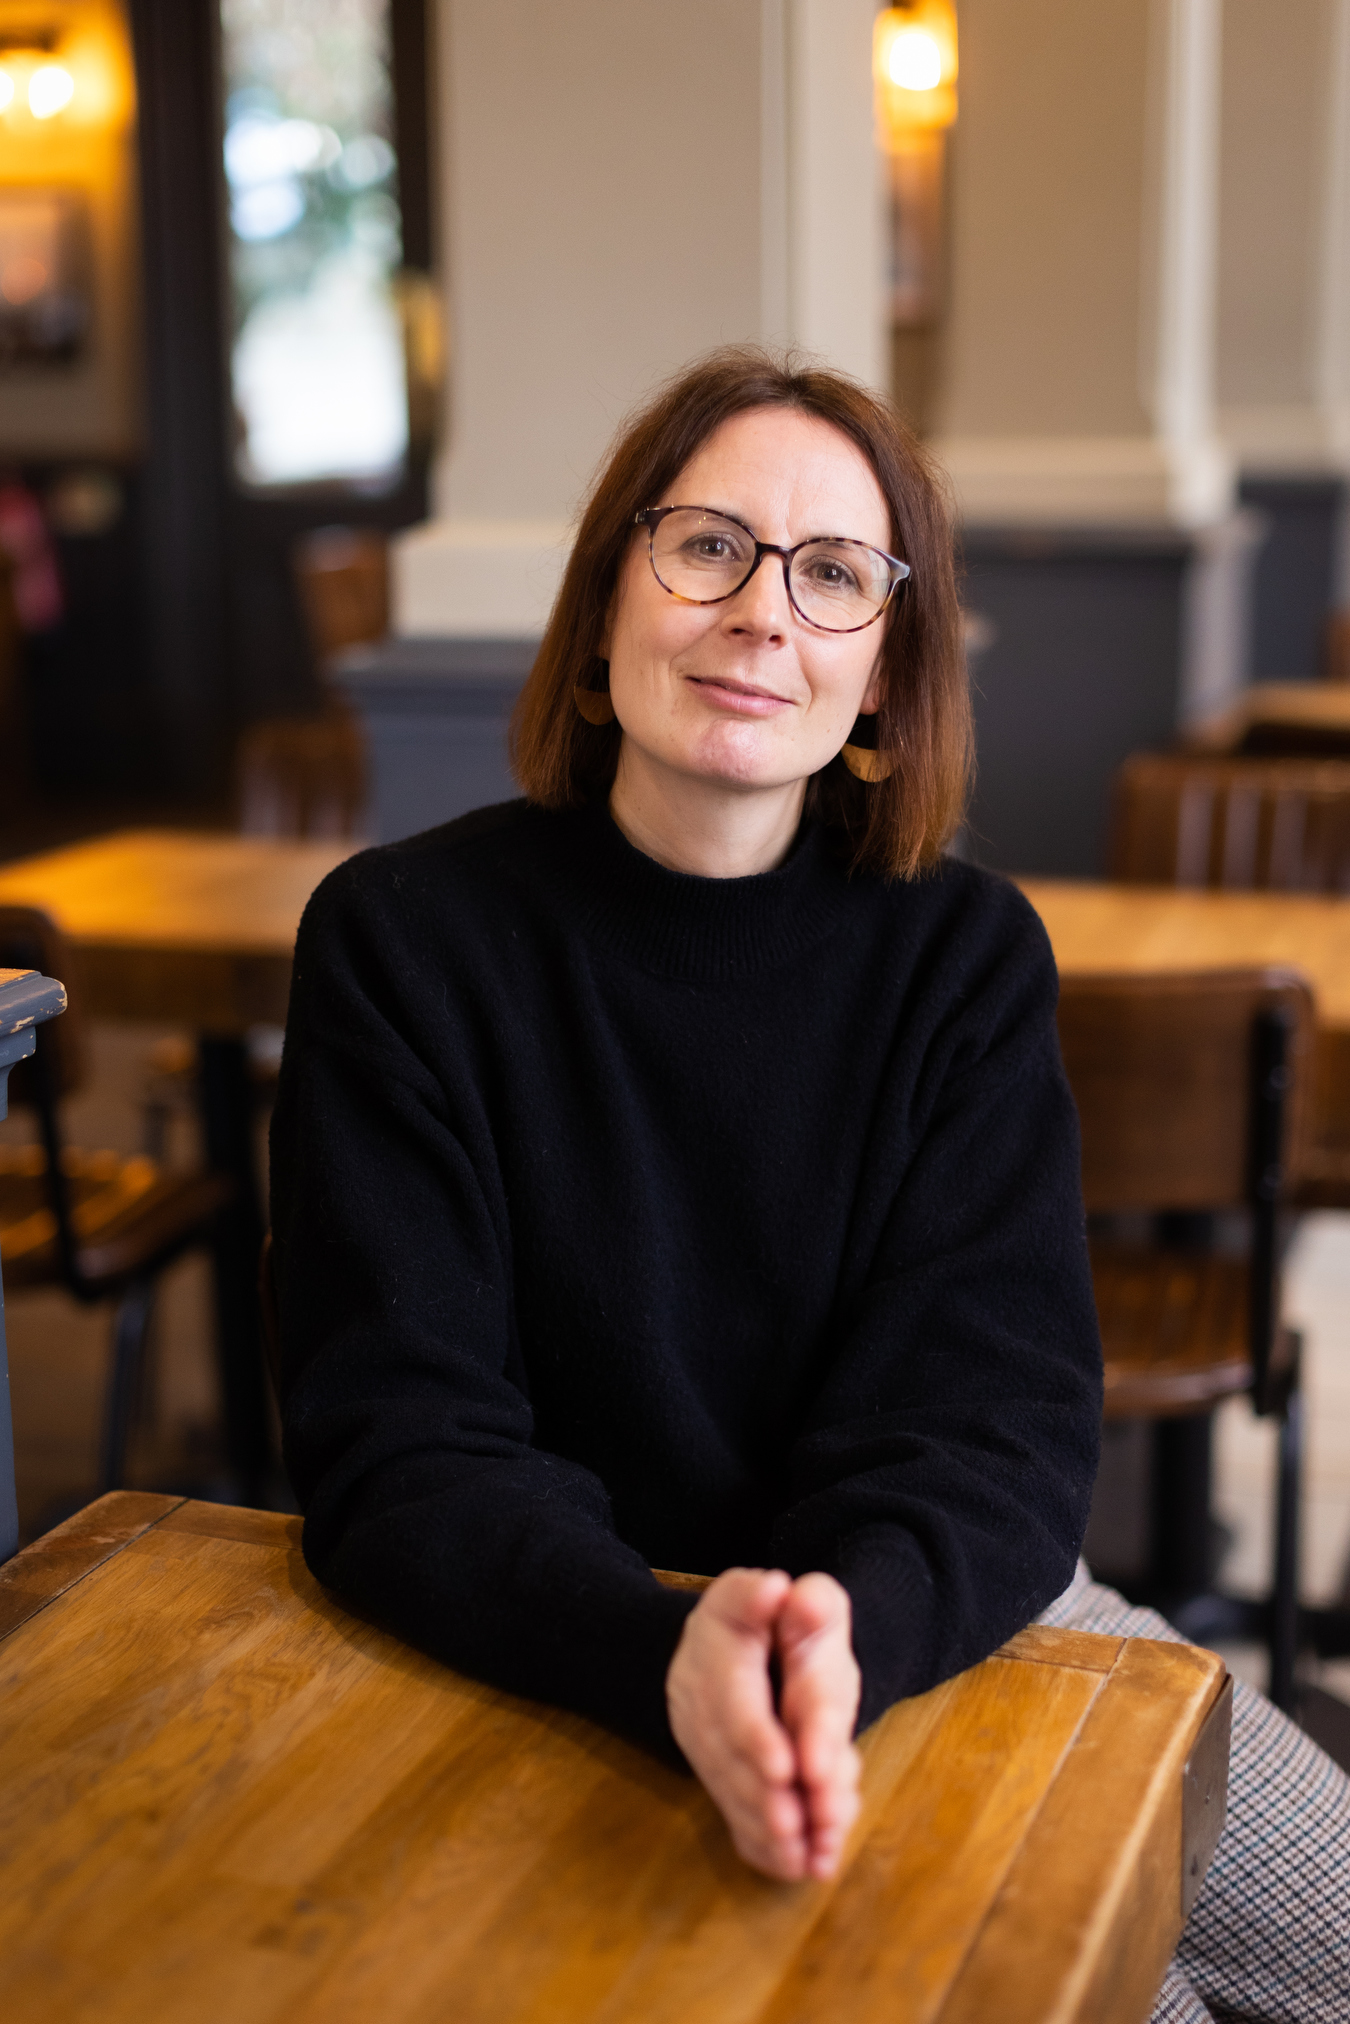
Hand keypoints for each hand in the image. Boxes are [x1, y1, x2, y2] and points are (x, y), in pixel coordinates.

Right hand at [665, 1567, 861, 1881]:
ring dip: (769, 1826)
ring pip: (728, 1785)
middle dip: (768, 1793)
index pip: (734, 1688)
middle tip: (804, 1826)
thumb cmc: (793, 1623)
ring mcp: (699, 1730)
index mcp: (720, 1632)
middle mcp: (697, 1684)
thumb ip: (811, 1602)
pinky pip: (732, 1810)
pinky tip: (800, 1865)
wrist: (756, 1645)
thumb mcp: (810, 1603)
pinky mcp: (712, 1767)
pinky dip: (765, 1844)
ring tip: (811, 1853)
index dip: (759, 1733)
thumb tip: (787, 1592)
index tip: (791, 1769)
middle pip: (728, 1748)